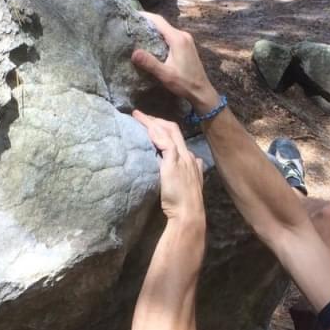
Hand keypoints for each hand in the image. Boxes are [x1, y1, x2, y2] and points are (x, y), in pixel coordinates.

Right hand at [131, 12, 219, 110]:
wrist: (202, 91)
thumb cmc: (185, 83)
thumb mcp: (165, 74)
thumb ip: (150, 63)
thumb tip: (134, 52)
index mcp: (178, 39)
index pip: (159, 21)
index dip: (145, 16)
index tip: (132, 16)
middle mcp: (183, 35)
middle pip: (162, 24)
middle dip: (147, 24)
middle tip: (131, 26)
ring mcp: (186, 40)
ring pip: (167, 30)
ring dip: (154, 31)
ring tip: (138, 34)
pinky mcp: (187, 46)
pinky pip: (171, 36)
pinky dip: (160, 37)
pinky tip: (152, 44)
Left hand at [133, 110, 205, 227]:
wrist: (189, 213)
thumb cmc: (184, 205)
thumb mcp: (186, 187)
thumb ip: (184, 175)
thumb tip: (177, 169)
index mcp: (191, 161)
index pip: (177, 138)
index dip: (164, 129)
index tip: (151, 126)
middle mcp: (188, 156)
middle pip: (174, 130)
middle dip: (157, 120)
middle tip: (141, 116)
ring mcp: (182, 158)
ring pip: (169, 131)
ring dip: (152, 122)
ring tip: (138, 116)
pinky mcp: (174, 162)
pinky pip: (165, 142)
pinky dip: (155, 133)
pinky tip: (145, 128)